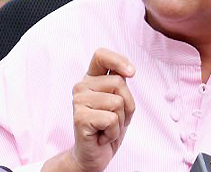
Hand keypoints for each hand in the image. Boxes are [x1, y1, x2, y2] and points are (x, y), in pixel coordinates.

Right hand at [43, 48, 135, 171]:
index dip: (118, 60)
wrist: (94, 155)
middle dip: (126, 104)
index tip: (131, 72)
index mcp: (92, 78)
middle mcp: (82, 86)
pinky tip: (102, 136)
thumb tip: (127, 72)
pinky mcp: (80, 117)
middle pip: (118, 82)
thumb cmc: (108, 127)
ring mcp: (78, 101)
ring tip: (107, 127)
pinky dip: (113, 132)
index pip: (101, 55)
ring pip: (117, 102)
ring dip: (120, 120)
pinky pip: (111, 119)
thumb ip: (121, 84)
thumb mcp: (121, 101)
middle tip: (114, 118)